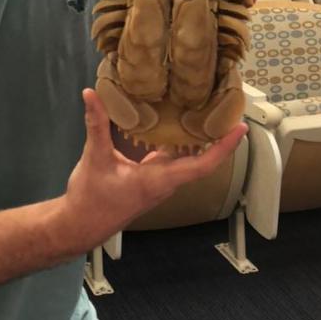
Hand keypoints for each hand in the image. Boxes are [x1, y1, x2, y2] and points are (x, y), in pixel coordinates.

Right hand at [59, 89, 247, 251]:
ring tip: (205, 112)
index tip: (240, 129)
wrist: (81, 224)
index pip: (202, 165)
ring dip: (198, 139)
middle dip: (216, 137)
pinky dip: (176, 141)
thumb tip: (92, 95)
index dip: (224, 147)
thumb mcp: (95, 157)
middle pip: (201, 159)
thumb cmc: (92, 200)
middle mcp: (164, 182)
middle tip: (226, 110)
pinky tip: (171, 124)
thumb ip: (96, 124)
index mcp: (159, 179)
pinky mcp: (148, 179)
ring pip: (186, 159)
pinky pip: (170, 158)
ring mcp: (158, 181)